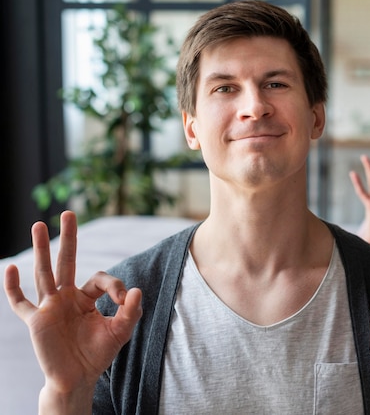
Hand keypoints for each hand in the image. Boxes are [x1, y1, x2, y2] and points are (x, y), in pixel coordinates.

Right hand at [3, 211, 141, 401]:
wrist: (78, 378)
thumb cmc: (98, 354)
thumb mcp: (121, 331)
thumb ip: (131, 311)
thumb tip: (135, 290)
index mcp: (86, 298)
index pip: (99, 279)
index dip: (114, 285)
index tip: (124, 300)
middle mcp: (67, 298)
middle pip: (66, 261)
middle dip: (68, 238)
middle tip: (69, 213)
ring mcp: (50, 307)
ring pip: (43, 273)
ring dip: (40, 249)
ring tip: (38, 224)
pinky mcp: (36, 320)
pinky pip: (20, 302)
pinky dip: (13, 287)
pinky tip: (9, 267)